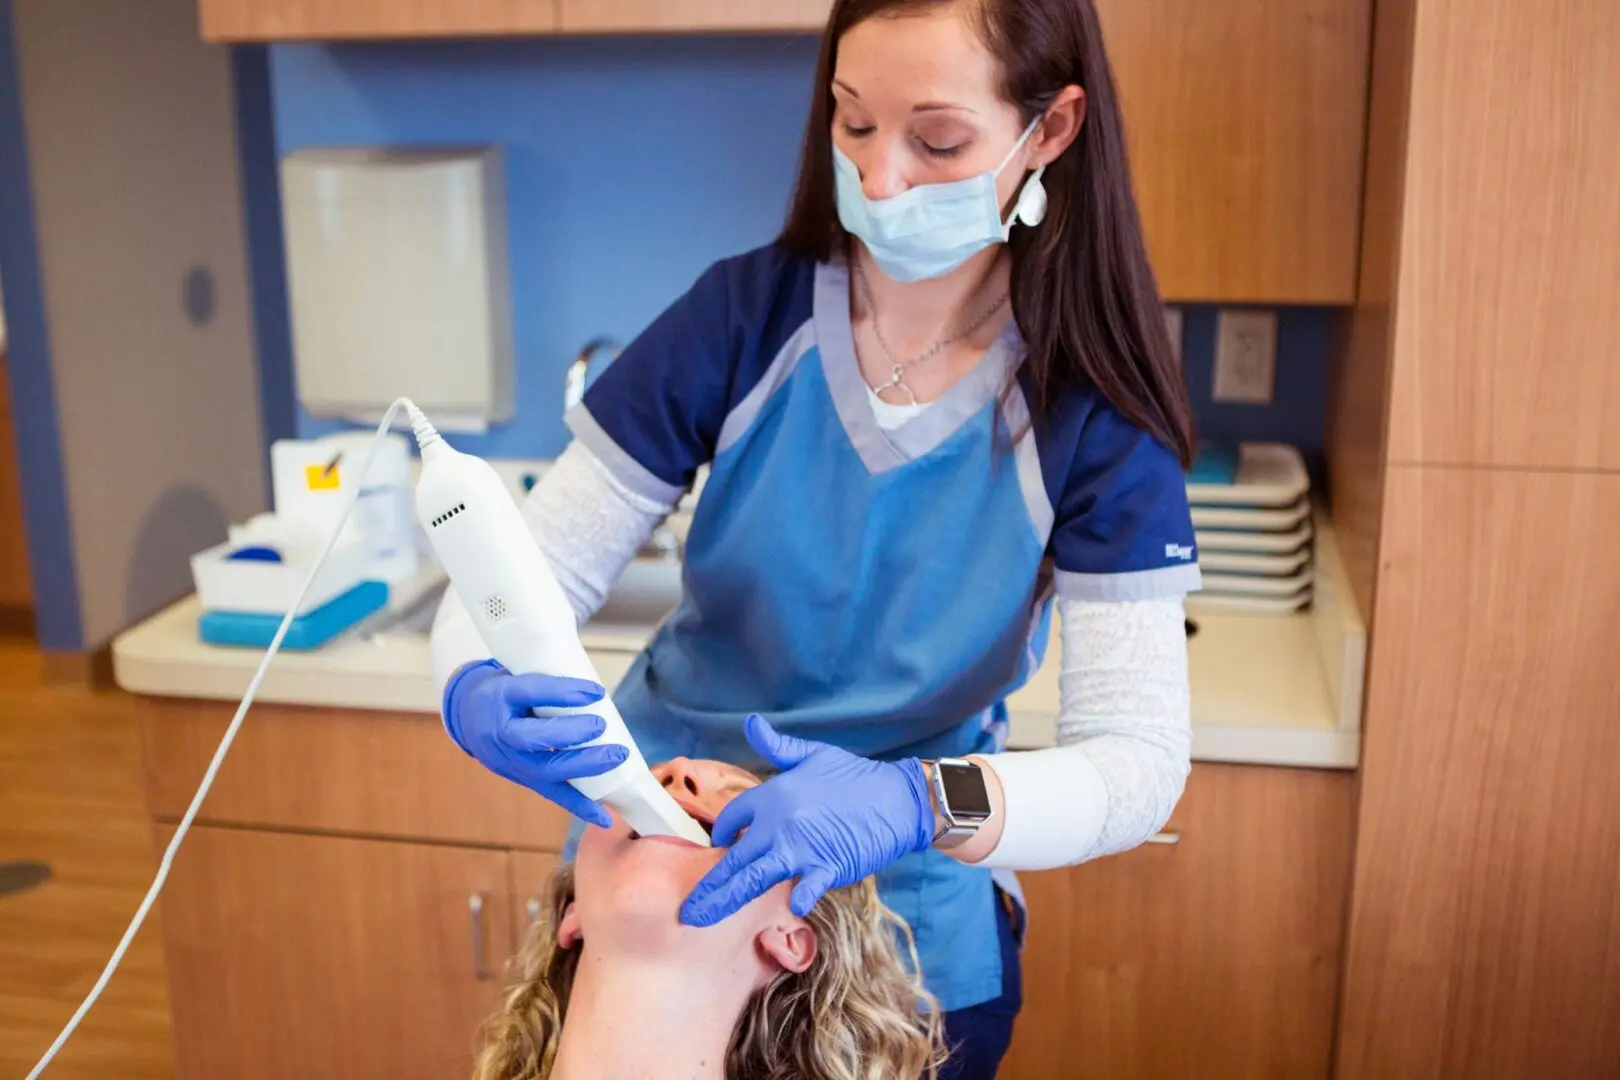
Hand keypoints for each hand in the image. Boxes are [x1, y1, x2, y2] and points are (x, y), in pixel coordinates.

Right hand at [443, 659, 627, 827]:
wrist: (469, 716)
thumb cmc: (504, 691)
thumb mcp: (516, 673)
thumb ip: (549, 680)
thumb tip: (596, 685)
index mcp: (500, 696)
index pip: (531, 692)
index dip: (564, 692)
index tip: (596, 691)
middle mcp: (501, 732)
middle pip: (533, 739)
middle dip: (571, 735)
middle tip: (602, 726)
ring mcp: (511, 761)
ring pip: (545, 770)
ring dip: (584, 767)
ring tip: (616, 756)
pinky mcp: (523, 779)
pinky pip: (552, 794)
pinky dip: (580, 806)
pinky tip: (605, 817)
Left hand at [679, 714, 933, 926]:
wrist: (898, 797)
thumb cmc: (856, 775)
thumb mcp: (812, 754)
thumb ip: (776, 746)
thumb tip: (750, 723)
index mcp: (773, 794)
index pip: (732, 818)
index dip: (721, 835)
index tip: (719, 848)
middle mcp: (780, 822)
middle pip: (733, 858)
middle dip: (709, 885)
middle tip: (688, 909)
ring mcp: (802, 847)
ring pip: (753, 877)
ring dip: (725, 899)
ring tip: (700, 918)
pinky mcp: (828, 866)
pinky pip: (804, 887)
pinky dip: (796, 899)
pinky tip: (789, 908)